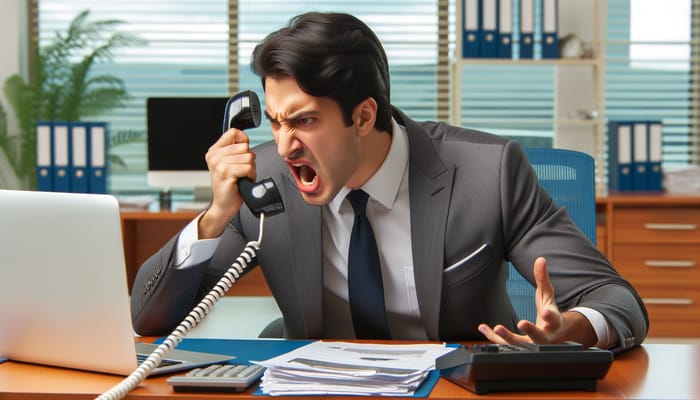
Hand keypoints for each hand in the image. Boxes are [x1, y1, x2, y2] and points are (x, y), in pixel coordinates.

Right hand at [198, 128, 255, 238]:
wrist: (224, 205)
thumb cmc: (230, 185)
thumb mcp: (230, 164)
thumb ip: (235, 150)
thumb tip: (246, 141)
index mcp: (214, 151)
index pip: (234, 132)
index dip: (244, 141)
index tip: (243, 152)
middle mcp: (214, 156)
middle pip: (244, 147)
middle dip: (249, 160)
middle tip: (241, 171)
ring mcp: (219, 164)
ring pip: (249, 158)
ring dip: (250, 169)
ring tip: (242, 177)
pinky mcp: (226, 173)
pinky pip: (248, 168)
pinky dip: (250, 175)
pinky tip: (243, 180)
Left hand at [478, 257, 597, 346]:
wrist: (555, 336)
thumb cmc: (550, 315)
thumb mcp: (547, 296)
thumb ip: (542, 279)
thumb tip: (540, 259)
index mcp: (554, 322)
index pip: (554, 319)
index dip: (551, 316)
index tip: (547, 313)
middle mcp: (545, 336)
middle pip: (539, 336)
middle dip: (531, 330)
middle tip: (522, 323)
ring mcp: (532, 344)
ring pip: (521, 345)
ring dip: (508, 338)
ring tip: (496, 328)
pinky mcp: (520, 348)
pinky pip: (507, 345)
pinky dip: (494, 338)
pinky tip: (484, 328)